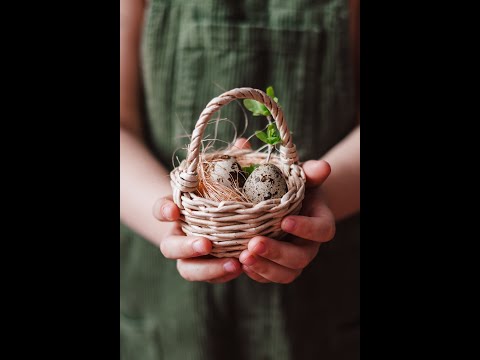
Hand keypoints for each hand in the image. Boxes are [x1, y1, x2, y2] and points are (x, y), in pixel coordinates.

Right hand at [150, 138, 251, 282]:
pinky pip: (209, 277)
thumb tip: (244, 145)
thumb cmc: (216, 197)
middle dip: (186, 246)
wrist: (214, 224)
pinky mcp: (206, 269)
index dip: (164, 210)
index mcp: (177, 212)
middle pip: (170, 247)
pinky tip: (243, 268)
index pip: (161, 209)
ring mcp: (190, 257)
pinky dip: (223, 274)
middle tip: (206, 243)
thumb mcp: (219, 179)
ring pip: (188, 269)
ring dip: (208, 269)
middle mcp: (178, 236)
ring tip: (233, 265)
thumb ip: (229, 163)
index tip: (173, 211)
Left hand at [239, 159, 335, 283]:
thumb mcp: (300, 175)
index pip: (322, 230)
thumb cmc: (292, 185)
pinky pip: (268, 277)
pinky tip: (238, 264)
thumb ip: (310, 172)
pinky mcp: (275, 266)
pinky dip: (255, 273)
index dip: (306, 228)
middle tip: (254, 243)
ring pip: (285, 274)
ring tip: (243, 257)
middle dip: (277, 253)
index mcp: (319, 222)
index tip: (284, 221)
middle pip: (300, 258)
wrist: (283, 200)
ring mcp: (292, 258)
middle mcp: (308, 245)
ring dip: (264, 268)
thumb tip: (323, 167)